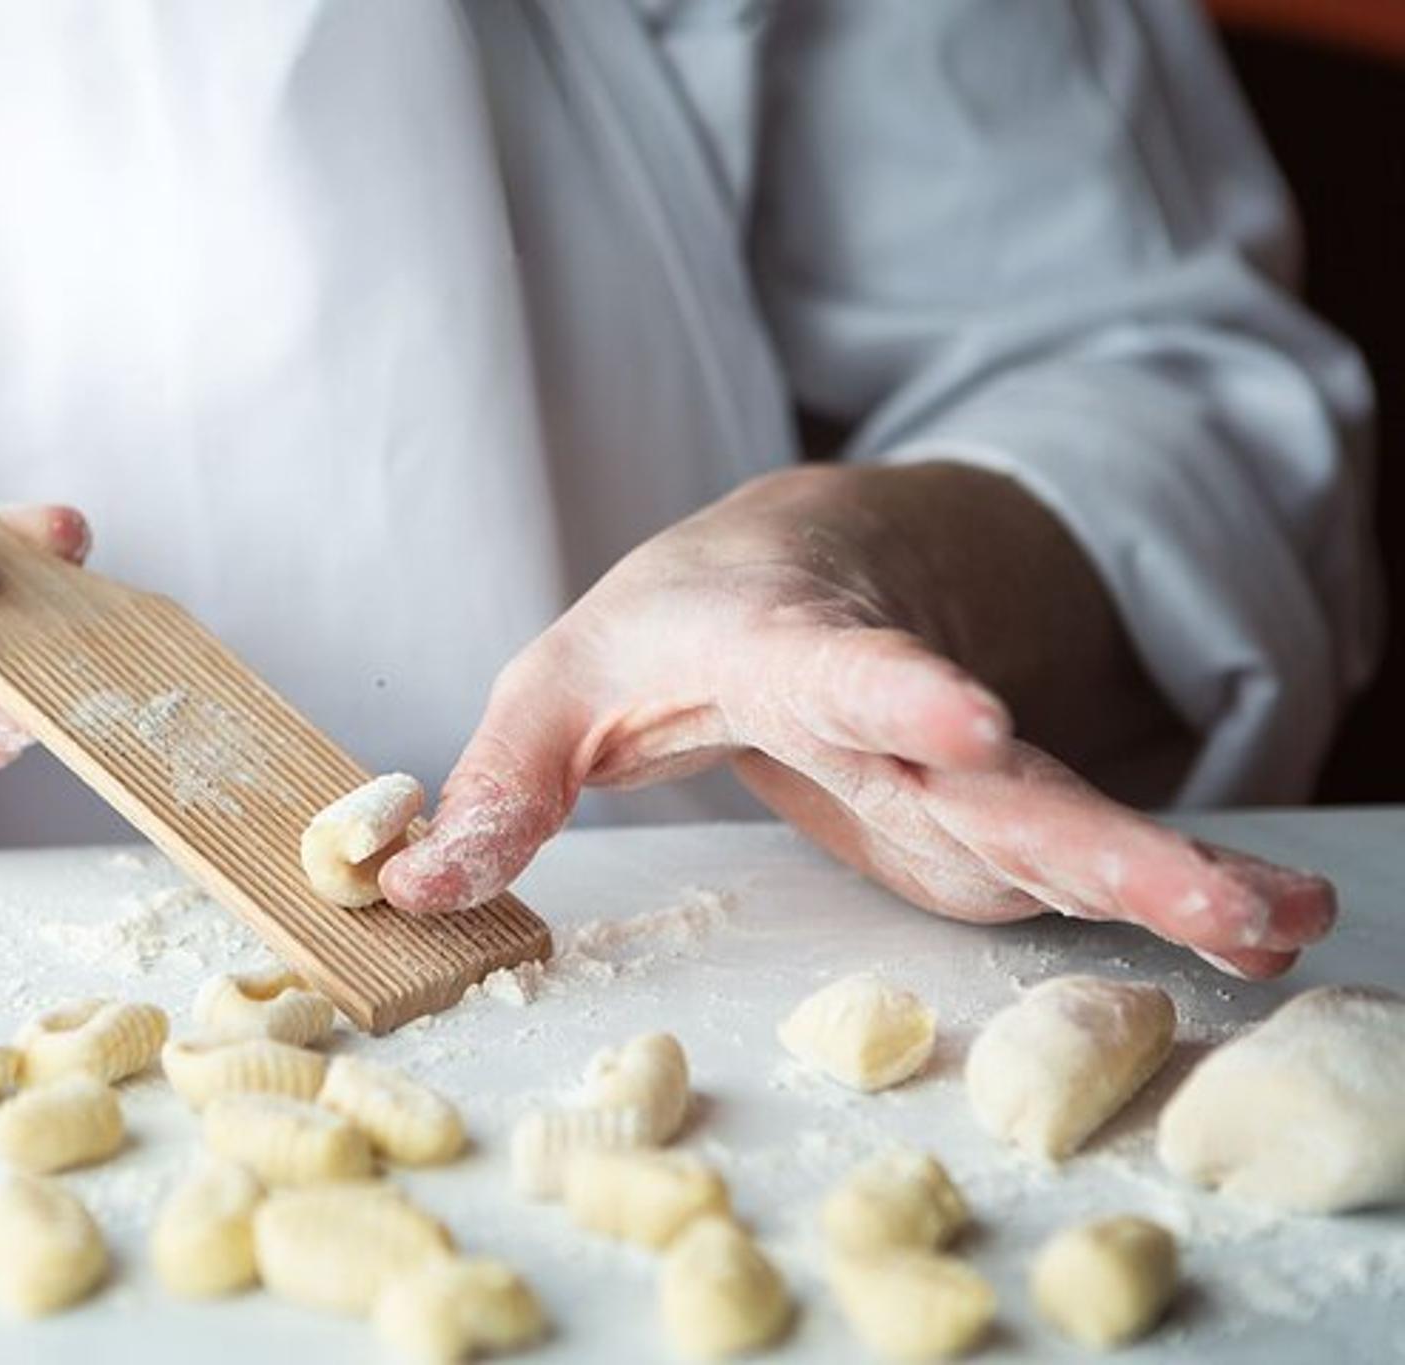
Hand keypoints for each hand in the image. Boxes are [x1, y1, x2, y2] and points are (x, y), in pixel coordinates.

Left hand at [381, 463, 1334, 978]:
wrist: (793, 563)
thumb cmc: (668, 617)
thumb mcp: (558, 680)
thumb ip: (496, 784)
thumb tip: (407, 888)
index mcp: (780, 639)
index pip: (837, 662)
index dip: (898, 692)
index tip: (965, 719)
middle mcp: (892, 702)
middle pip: (996, 770)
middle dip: (1103, 838)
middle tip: (1218, 898)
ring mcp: (950, 765)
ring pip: (1060, 821)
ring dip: (1167, 876)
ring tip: (1280, 920)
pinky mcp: (973, 817)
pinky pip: (1061, 862)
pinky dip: (1156, 895)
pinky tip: (1264, 927)